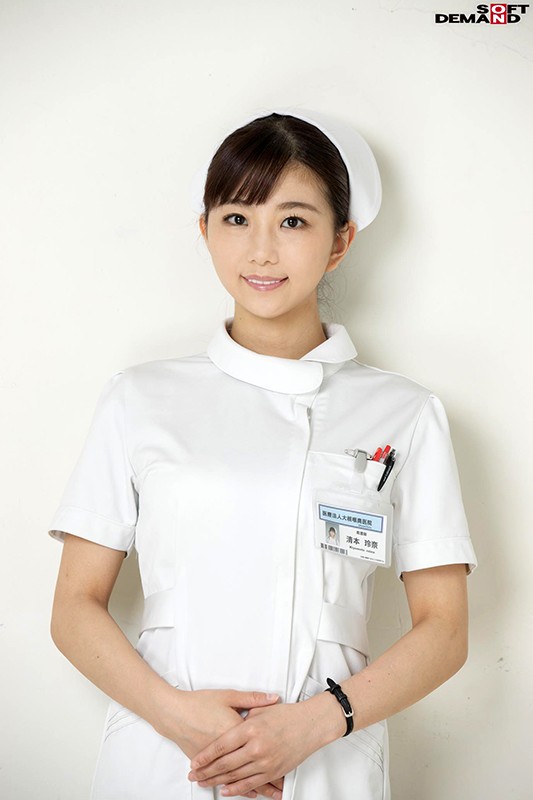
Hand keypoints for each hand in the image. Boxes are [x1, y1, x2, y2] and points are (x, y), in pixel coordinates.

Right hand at [156, 687, 282, 798]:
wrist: (173, 712)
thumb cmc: (199, 702)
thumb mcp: (228, 696)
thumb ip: (252, 699)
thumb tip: (273, 698)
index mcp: (236, 730)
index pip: (259, 746)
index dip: (275, 756)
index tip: (288, 762)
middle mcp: (228, 748)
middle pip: (252, 766)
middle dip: (267, 779)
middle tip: (281, 788)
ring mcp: (217, 760)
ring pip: (240, 778)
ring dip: (255, 787)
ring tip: (269, 794)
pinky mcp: (208, 765)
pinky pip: (225, 780)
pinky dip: (237, 788)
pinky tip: (245, 793)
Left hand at [187, 698, 323, 797]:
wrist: (311, 725)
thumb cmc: (287, 714)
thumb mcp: (261, 709)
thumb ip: (243, 716)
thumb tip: (230, 725)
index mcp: (251, 728)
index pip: (222, 745)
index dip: (206, 755)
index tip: (195, 761)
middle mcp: (256, 747)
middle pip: (225, 763)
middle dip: (207, 771)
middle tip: (194, 775)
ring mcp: (266, 762)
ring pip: (236, 776)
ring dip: (218, 781)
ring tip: (205, 783)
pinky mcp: (274, 771)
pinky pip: (251, 784)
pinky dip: (237, 789)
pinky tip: (226, 790)